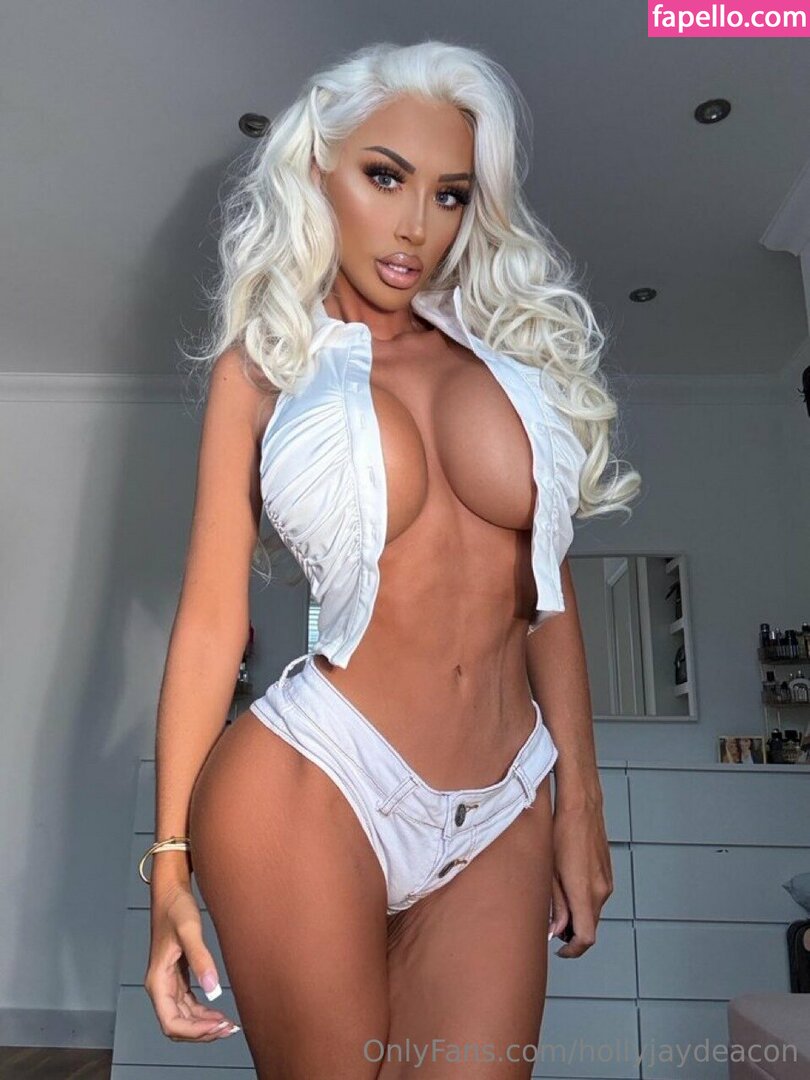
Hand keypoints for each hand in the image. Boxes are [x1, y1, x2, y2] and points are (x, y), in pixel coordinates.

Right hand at [144, 881, 240, 1041]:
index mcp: (158, 981)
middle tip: (230, 1028)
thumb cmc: (176, 908)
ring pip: (183, 1018)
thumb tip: (214, 990)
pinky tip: (219, 1012)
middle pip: (177, 1025)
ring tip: (228, 1025)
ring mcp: (169, 983)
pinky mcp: (178, 977)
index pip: (171, 1022)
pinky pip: (188, 1005)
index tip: (218, 1025)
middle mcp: (160, 986)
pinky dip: (203, 1014)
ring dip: (203, 1025)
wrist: (171, 892)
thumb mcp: (189, 930)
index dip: (194, 1030)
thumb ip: (201, 958)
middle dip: (202, 1032)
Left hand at [547, 798, 612, 958]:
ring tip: (555, 901)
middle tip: (550, 926)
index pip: (586, 937)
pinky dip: (583, 900)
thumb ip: (555, 903)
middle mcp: (601, 890)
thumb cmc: (561, 831)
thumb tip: (556, 929)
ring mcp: (606, 881)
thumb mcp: (550, 870)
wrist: (581, 805)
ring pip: (593, 910)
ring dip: (577, 914)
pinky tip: (567, 886)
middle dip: (572, 932)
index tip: (560, 951)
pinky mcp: (607, 872)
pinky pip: (596, 896)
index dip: (573, 950)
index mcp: (585, 892)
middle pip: (590, 926)